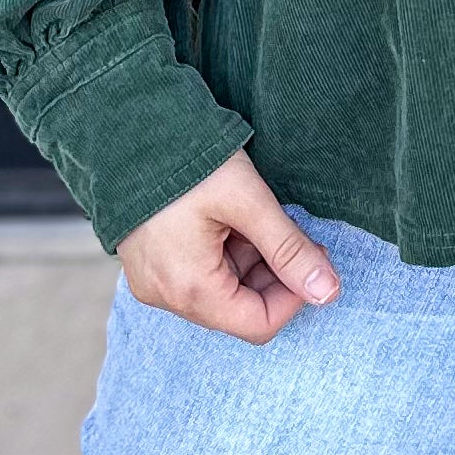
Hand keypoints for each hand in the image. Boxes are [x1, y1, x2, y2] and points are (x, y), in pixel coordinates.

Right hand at [117, 148, 340, 342]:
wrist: (128, 130)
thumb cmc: (186, 160)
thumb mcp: (248, 200)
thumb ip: (290, 249)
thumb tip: (327, 291)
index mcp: (189, 288)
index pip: (260, 325)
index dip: (295, 296)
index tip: (311, 255)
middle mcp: (166, 296)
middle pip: (240, 310)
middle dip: (273, 275)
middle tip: (290, 231)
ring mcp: (154, 283)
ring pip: (222, 293)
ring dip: (250, 263)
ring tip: (253, 219)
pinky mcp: (149, 267)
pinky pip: (198, 277)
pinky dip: (225, 256)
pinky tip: (231, 221)